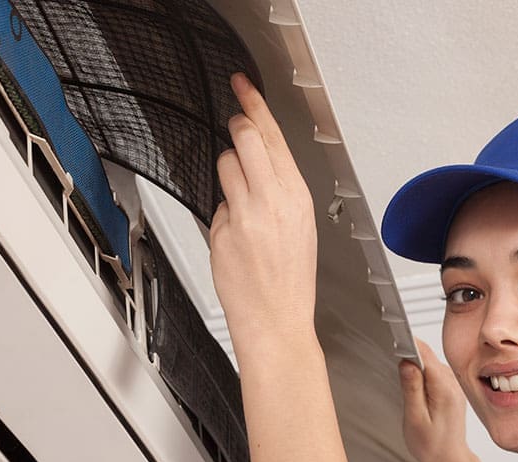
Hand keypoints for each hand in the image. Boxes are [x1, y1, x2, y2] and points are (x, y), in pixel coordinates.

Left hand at [210, 74, 317, 353]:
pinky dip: (223, 213)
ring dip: (227, 173)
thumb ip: (279, 188)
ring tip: (243, 202)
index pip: (271, 135)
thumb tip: (256, 162)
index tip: (242, 84)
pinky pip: (217, 205)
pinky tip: (238, 238)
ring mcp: (244, 214)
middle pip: (244, 137)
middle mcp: (271, 199)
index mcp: (296, 195)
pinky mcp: (222, 230)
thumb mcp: (300, 224)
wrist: (277, 320)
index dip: (253, 103)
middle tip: (234, 123)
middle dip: (236, 125)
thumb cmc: (289, 279)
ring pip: (224, 165)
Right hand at [399, 340, 476, 461]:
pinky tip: (413, 385)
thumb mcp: (415, 419)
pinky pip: (432, 370)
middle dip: (408, 352)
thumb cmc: (431, 446)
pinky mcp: (449, 387)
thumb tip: (406, 362)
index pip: (424, 353)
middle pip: (426, 354)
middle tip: (392, 360)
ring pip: (429, 361)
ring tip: (402, 379)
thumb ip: (411, 389)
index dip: (407, 344)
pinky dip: (420, 371)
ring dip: (414, 363)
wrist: (449, 460)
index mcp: (444, 388)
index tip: (392, 340)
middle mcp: (452, 382)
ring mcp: (452, 383)